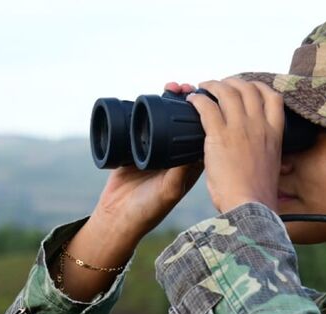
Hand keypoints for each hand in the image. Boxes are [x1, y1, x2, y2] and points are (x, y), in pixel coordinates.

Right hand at [94, 82, 203, 239]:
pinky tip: (148, 96)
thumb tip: (199, 150)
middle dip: (188, 101)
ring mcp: (156, 149)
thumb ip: (182, 172)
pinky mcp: (136, 146)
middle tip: (185, 86)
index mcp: (190, 164)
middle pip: (185, 121)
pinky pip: (144, 122)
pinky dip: (147, 107)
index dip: (208, 112)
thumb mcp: (169, 190)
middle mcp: (176, 154)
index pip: (203, 132)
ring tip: (170, 86)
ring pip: (166, 118)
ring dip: (169, 100)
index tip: (206, 96)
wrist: (118, 217)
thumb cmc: (148, 210)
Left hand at [187, 78, 284, 213]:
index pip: (274, 97)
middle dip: (233, 82)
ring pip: (227, 92)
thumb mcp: (270, 168)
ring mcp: (240, 128)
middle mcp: (260, 126)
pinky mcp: (220, 135)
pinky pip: (207, 106)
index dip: (259, 87)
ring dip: (213, 85)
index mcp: (275, 134)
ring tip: (203, 87)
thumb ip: (264, 153)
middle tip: (220, 85)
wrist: (250, 207)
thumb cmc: (257, 196)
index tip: (247, 88)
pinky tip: (191, 100)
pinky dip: (198, 99)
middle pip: (248, 88)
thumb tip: (257, 154)